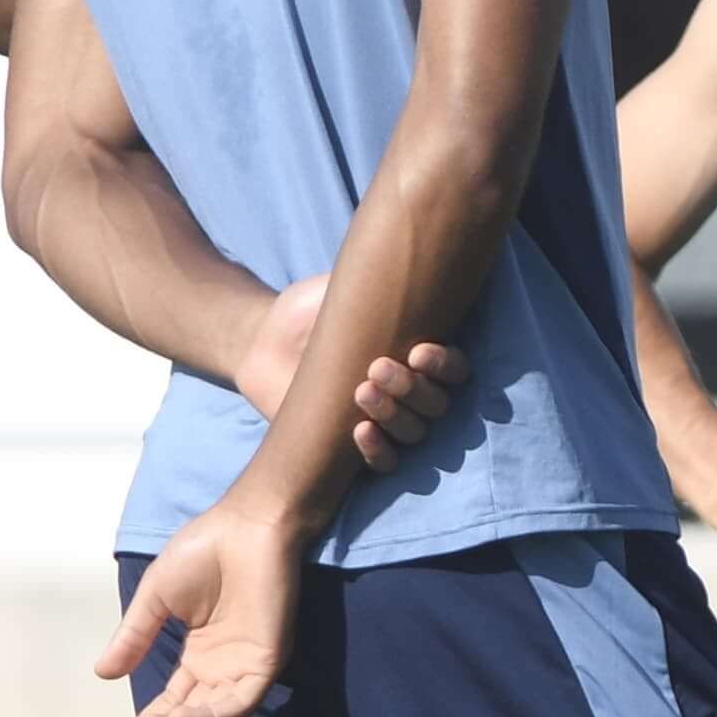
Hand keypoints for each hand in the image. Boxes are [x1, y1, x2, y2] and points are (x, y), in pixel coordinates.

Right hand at [98, 501, 302, 716]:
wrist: (243, 527)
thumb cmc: (203, 552)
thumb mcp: (155, 599)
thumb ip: (134, 637)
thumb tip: (103, 674)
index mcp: (200, 655)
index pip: (174, 700)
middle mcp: (223, 666)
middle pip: (192, 714)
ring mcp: (246, 664)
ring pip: (216, 714)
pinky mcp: (268, 659)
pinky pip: (242, 700)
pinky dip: (212, 713)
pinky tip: (180, 716)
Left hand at [238, 275, 463, 475]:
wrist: (260, 341)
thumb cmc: (308, 311)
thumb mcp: (343, 287)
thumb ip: (376, 279)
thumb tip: (408, 253)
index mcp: (417, 356)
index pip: (456, 371)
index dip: (446, 366)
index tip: (418, 350)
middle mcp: (409, 394)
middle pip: (438, 406)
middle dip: (414, 389)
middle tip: (377, 368)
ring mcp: (384, 423)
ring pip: (416, 433)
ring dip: (397, 417)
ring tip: (361, 392)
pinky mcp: (353, 449)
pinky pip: (386, 463)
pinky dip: (380, 452)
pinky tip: (360, 432)